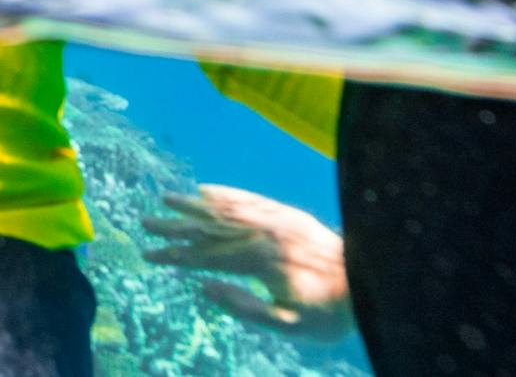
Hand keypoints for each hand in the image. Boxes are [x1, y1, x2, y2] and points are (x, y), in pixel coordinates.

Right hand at [141, 184, 352, 342]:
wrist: (372, 285)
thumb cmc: (329, 314)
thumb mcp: (288, 326)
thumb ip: (244, 308)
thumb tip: (203, 286)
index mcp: (258, 261)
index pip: (206, 256)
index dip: (175, 255)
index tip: (147, 254)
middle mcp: (262, 233)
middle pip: (210, 226)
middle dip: (174, 225)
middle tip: (144, 222)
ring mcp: (274, 220)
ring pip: (225, 208)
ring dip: (193, 204)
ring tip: (166, 198)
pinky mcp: (286, 215)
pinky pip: (249, 199)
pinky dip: (225, 193)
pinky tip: (207, 190)